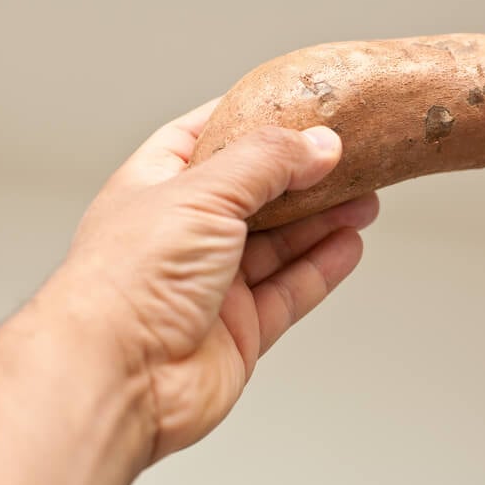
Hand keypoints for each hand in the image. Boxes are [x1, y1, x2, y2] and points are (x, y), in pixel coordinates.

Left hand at [56, 99, 378, 460]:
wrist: (119, 378)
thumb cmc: (128, 282)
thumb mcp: (203, 193)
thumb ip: (267, 162)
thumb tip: (319, 144)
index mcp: (156, 187)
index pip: (205, 137)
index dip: (250, 118)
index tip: (297, 105)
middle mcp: (181, 234)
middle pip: (254, 193)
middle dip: (302, 176)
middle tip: (349, 159)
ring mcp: (210, 285)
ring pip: (278, 244)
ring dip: (322, 220)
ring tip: (365, 198)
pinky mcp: (237, 331)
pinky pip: (289, 291)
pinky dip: (321, 268)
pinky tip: (348, 244)